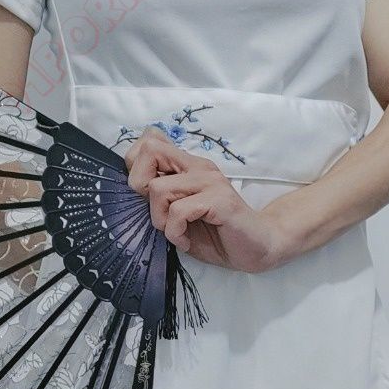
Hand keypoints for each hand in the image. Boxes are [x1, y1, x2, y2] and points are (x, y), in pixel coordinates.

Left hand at [124, 126, 286, 272]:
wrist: (257, 247)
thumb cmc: (216, 233)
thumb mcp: (179, 213)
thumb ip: (161, 196)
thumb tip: (131, 188)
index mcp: (187, 166)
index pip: (149, 141)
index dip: (135, 166)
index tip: (145, 196)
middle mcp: (198, 167)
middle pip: (149, 150)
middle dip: (138, 184)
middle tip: (156, 211)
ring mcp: (210, 181)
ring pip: (158, 188)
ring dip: (159, 219)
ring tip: (175, 231)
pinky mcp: (219, 200)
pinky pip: (178, 211)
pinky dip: (175, 232)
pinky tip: (186, 241)